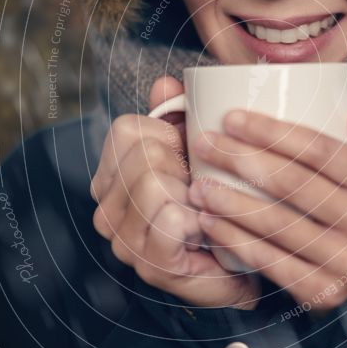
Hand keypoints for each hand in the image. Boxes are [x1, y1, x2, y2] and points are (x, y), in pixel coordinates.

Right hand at [90, 75, 260, 309]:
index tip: (186, 157)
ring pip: (154, 184)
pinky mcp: (149, 263)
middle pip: (143, 155)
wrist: (240, 264)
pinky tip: (205, 231)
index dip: (166, 135)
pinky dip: (197, 220)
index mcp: (111, 176)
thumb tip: (166, 83)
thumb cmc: (215, 205)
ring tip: (204, 209)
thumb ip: (176, 114)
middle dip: (182, 165)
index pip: (126, 130)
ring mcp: (124, 239)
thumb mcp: (196, 151)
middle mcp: (106, 208)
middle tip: (201, 189)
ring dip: (191, 193)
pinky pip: (171, 218)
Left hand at [188, 106, 346, 313]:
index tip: (232, 119)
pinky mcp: (322, 291)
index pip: (319, 151)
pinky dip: (236, 241)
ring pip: (276, 223)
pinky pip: (271, 262)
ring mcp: (346, 261)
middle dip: (240, 160)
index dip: (272, 132)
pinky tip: (211, 223)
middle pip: (292, 184)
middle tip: (204, 144)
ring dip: (230, 202)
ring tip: (199, 186)